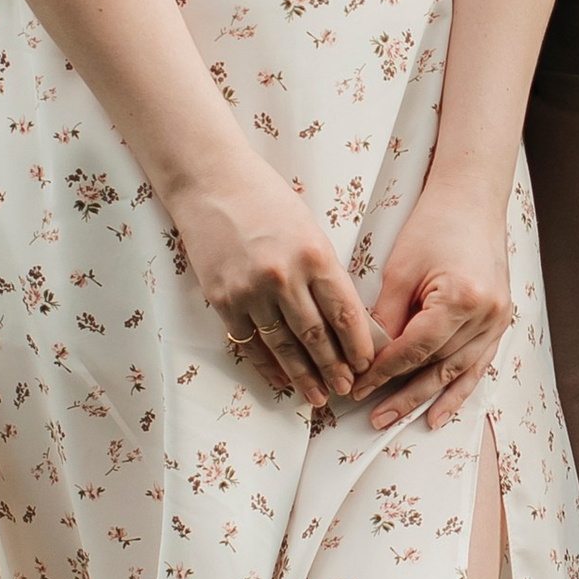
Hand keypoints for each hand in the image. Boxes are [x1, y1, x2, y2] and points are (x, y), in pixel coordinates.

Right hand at [175, 168, 385, 406]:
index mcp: (315, 255)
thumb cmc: (266, 200)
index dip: (358, 345)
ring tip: (318, 396)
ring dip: (303, 375)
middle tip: (347, 390)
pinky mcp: (223, 299)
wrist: (211, 182)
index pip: (345, 313)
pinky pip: (249, 343)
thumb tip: (343, 318)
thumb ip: (323, 272)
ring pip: (283, 346)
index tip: (367, 364)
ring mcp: (250, 291)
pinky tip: (280, 380)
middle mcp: (284, 276)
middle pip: (316, 336)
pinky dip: (266, 365)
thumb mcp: (309, 229)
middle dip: (334, 368)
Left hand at [356, 182, 514, 432]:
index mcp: (460, 299)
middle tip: (373, 418)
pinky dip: (458, 391)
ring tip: (398, 421)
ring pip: (458, 373)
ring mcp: (498, 321)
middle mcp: (486, 316)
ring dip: (427, 399)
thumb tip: (368, 358)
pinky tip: (439, 414)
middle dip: (402, 395)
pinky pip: (478, 366)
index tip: (358, 386)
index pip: (414, 350)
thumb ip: (386, 318)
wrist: (473, 200)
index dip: (383, 372)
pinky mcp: (500, 322)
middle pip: (437, 367)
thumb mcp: (400, 270)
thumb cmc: (435, 225)